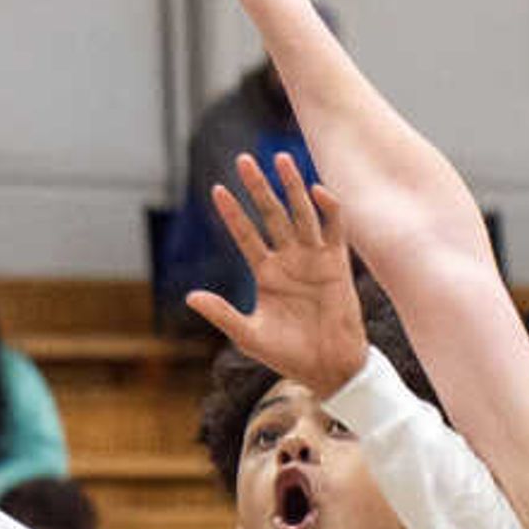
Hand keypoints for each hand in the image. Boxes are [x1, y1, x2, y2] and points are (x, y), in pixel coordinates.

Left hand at [189, 152, 371, 395]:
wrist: (328, 368)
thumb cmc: (288, 355)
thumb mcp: (249, 335)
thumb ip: (222, 313)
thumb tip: (190, 296)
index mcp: (266, 273)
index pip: (246, 235)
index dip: (232, 213)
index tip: (217, 189)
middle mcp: (289, 259)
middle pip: (271, 214)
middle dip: (258, 188)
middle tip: (244, 160)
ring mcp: (313, 259)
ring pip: (301, 214)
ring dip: (292, 187)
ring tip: (280, 159)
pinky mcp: (337, 264)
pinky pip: (334, 230)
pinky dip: (329, 209)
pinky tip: (317, 189)